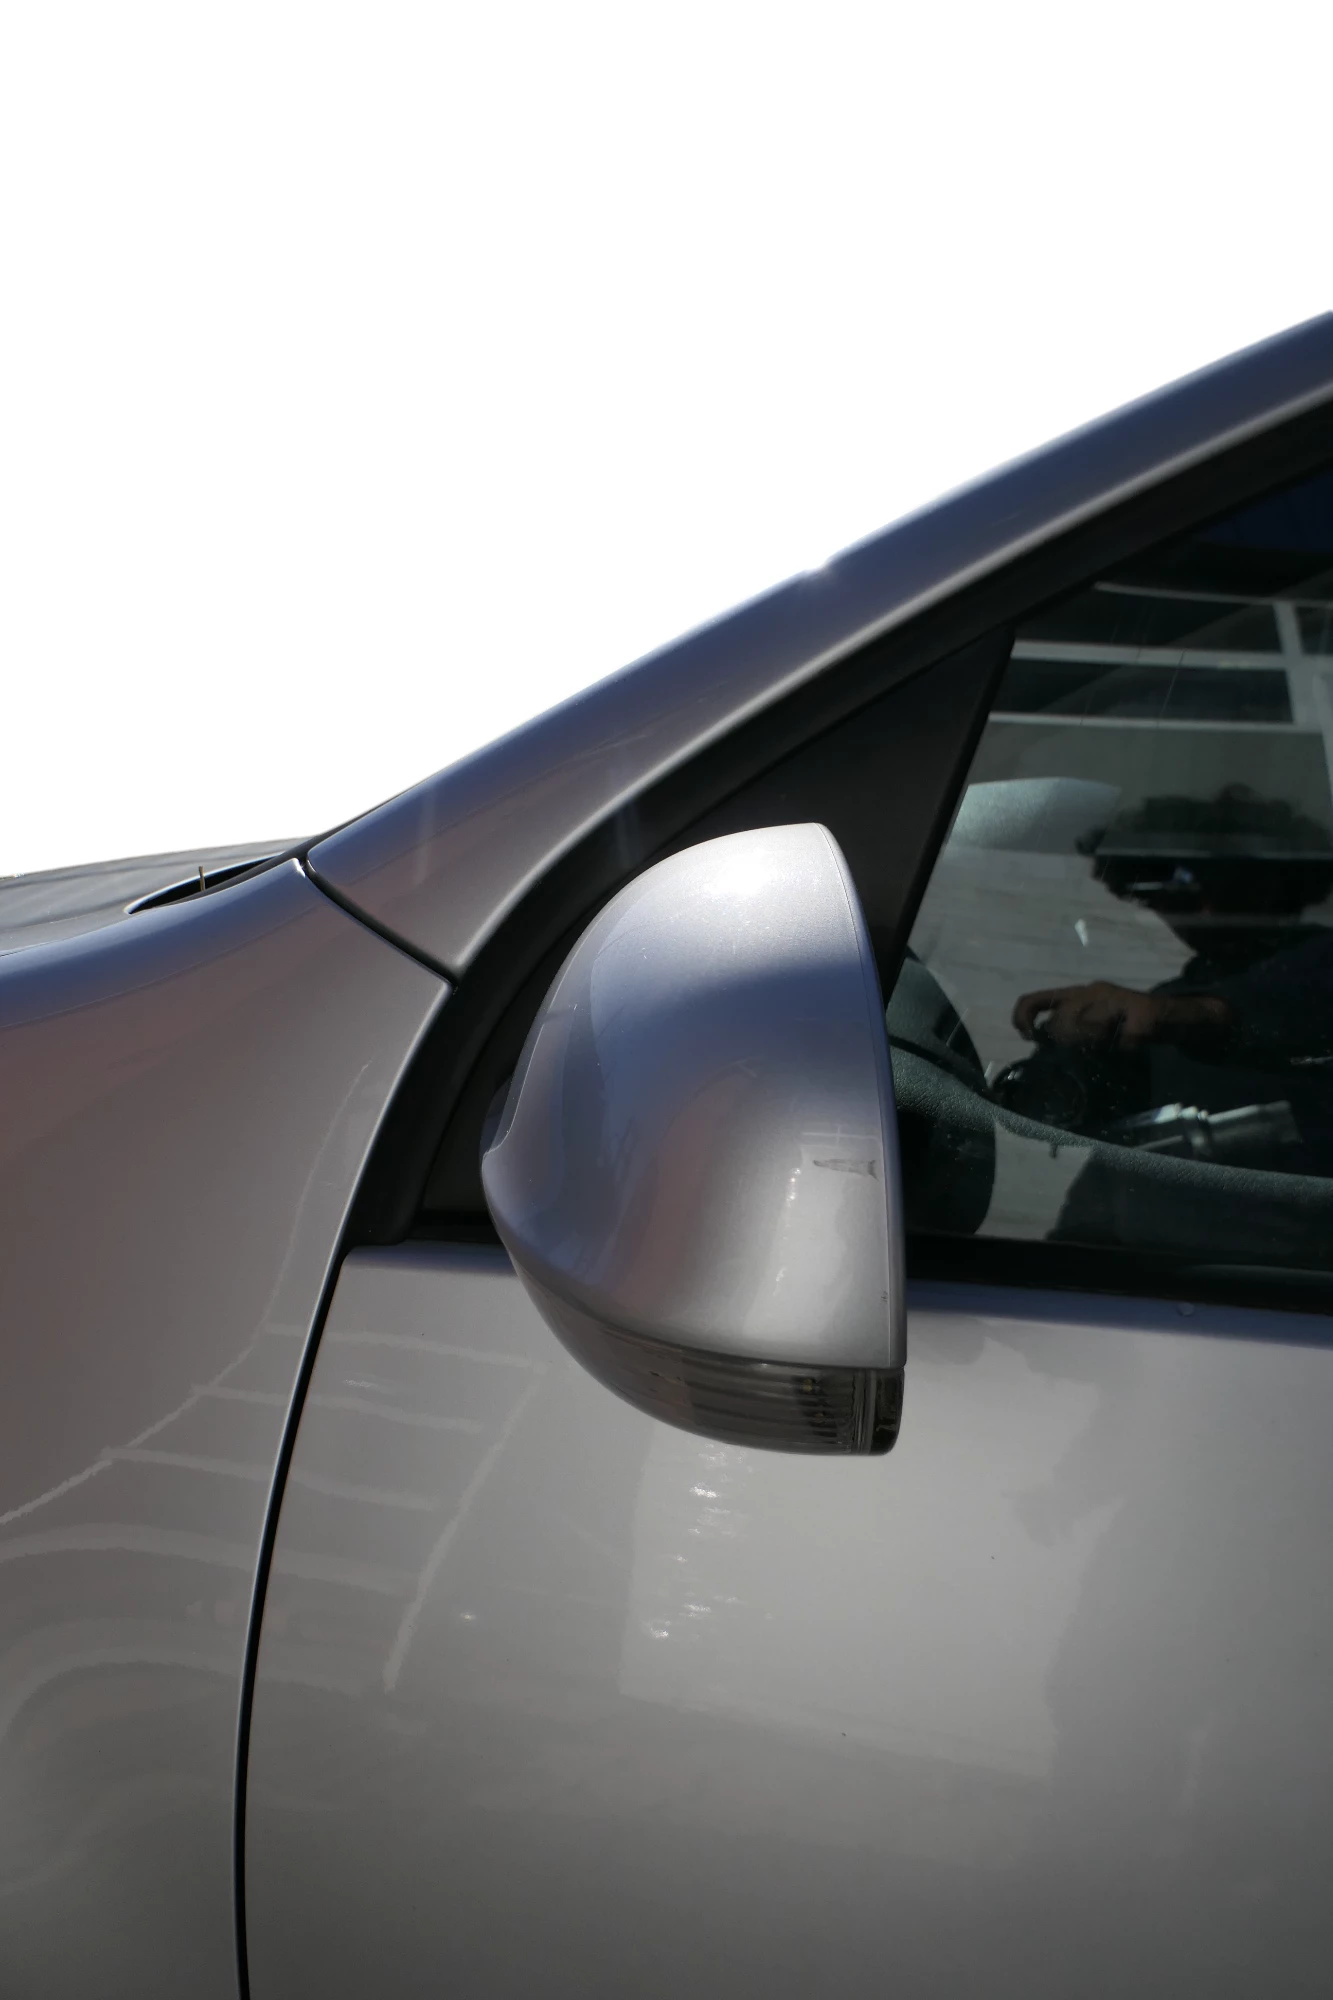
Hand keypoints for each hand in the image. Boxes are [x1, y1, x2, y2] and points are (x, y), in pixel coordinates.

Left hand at [1012, 981, 1173, 1049]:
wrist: (1168, 1018)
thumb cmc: (1123, 1025)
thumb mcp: (1088, 1026)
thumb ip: (1065, 1031)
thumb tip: (1041, 1042)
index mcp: (1075, 994)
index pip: (1036, 1000)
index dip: (1023, 1017)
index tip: (1029, 1037)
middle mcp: (1092, 990)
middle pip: (1063, 1019)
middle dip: (1070, 1040)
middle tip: (1088, 1048)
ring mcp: (1116, 997)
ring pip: (1090, 1026)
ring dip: (1097, 1041)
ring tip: (1110, 1042)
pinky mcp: (1139, 1010)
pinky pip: (1121, 1036)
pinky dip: (1123, 1046)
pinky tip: (1128, 1043)